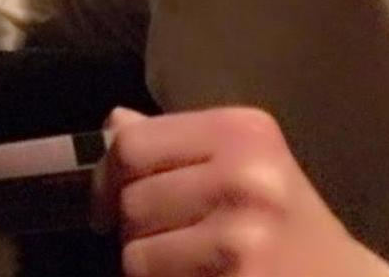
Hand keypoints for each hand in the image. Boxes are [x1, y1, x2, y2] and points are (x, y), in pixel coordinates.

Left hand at [92, 106, 388, 276]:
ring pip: (136, 251)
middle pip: (131, 200)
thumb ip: (175, 143)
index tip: (105, 203)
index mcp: (240, 131)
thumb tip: (113, 125)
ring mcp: (243, 237)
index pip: (132, 144)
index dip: (105, 177)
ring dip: (146, 263)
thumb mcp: (242, 162)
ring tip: (182, 263)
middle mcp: (244, 177)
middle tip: (159, 240)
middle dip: (130, 226)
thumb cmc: (283, 220)